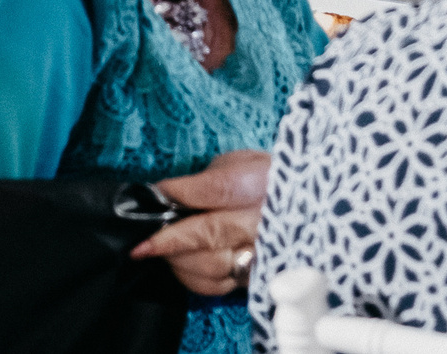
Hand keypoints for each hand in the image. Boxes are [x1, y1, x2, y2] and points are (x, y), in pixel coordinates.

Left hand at [131, 150, 269, 296]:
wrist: (306, 207)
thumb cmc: (266, 180)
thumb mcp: (242, 162)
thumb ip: (209, 179)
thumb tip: (169, 195)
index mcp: (261, 183)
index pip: (215, 189)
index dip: (179, 193)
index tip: (154, 193)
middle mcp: (264, 222)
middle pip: (208, 233)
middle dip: (167, 238)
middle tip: (141, 242)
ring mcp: (262, 254)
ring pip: (209, 265)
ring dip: (176, 258)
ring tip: (160, 249)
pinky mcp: (256, 277)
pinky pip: (216, 285)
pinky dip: (190, 276)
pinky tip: (181, 263)